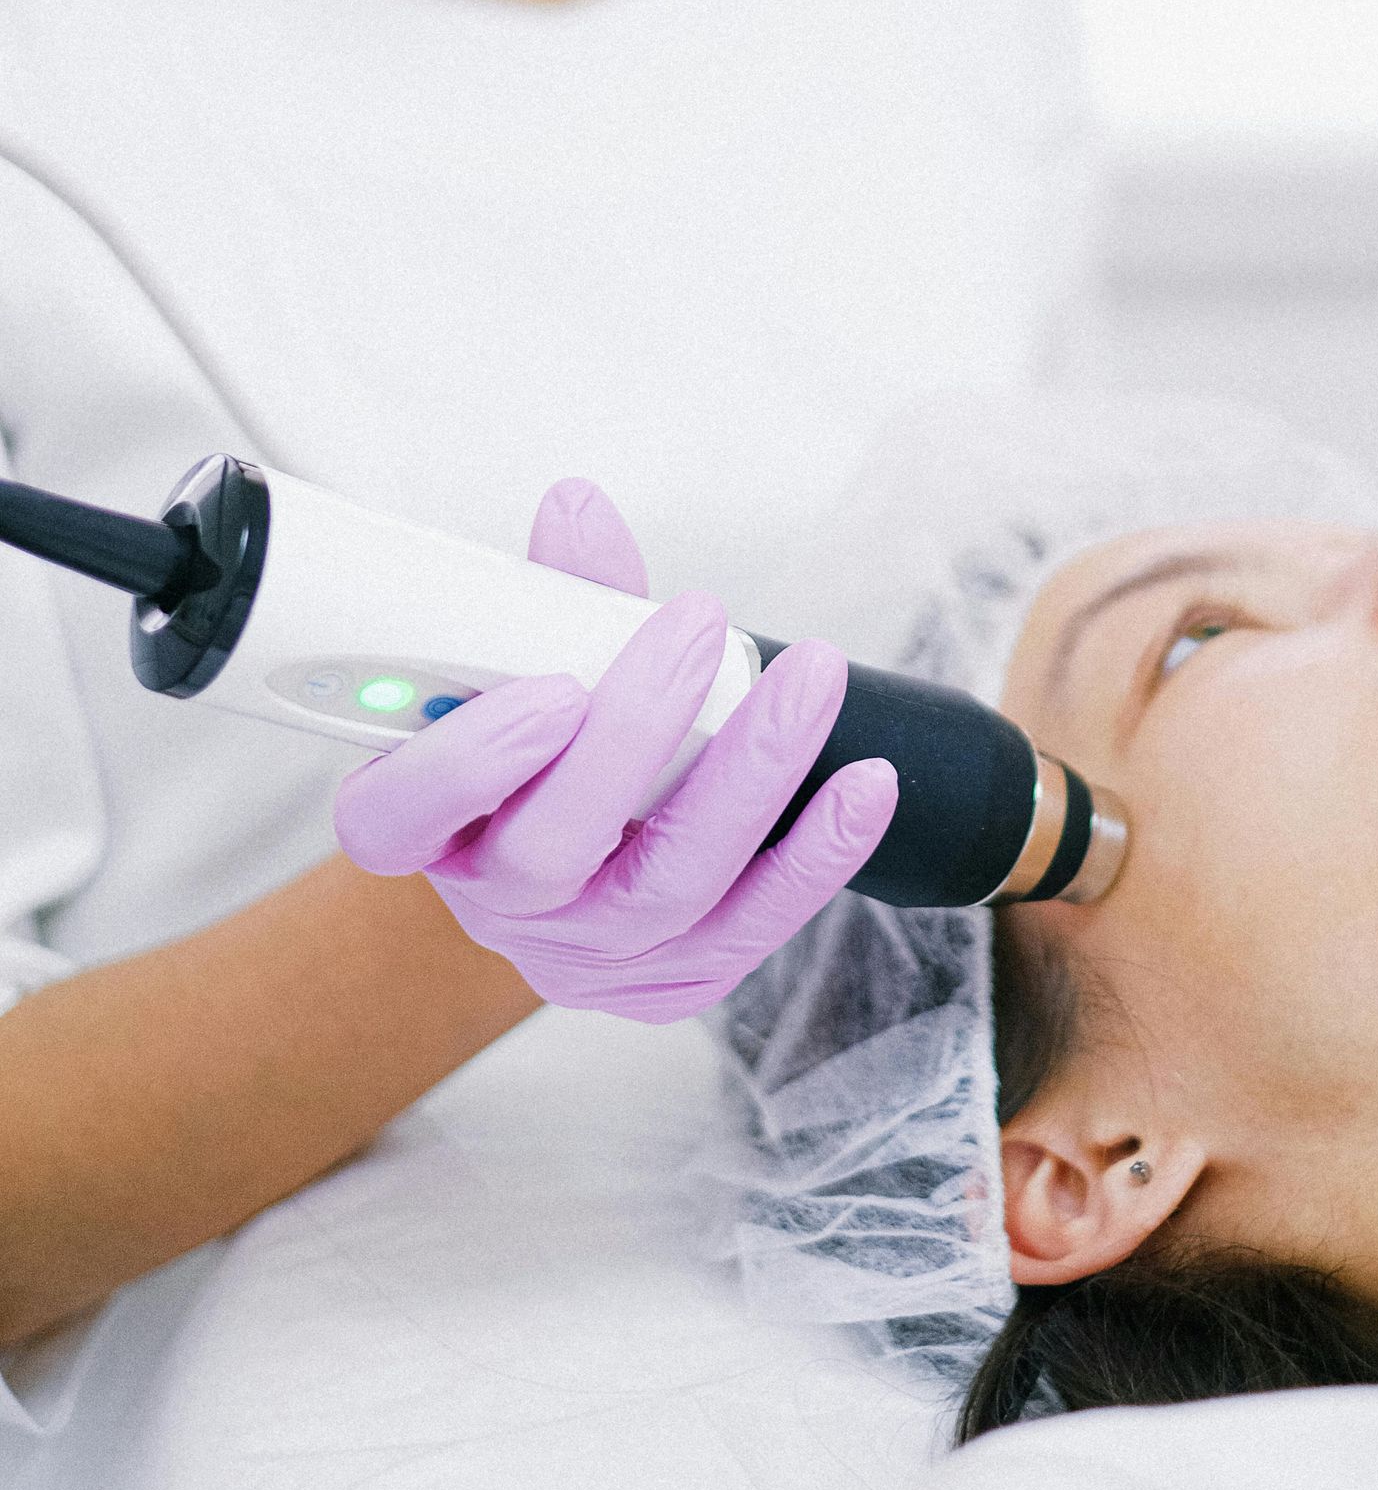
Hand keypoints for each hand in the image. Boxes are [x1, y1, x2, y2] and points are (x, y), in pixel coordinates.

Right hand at [332, 478, 897, 1020]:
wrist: (578, 856)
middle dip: (635, 732)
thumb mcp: (526, 664)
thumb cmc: (542, 736)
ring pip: (667, 884)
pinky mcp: (672, 982)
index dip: (466, 765)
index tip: (554, 686)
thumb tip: (581, 507)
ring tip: (811, 678)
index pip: (397, 817)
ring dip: (751, 773)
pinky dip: (818, 850)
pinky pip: (754, 923)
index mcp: (422, 826)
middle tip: (701, 622)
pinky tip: (867, 781)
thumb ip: (553, 594)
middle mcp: (495, 905)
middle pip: (549, 848)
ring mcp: (586, 957)